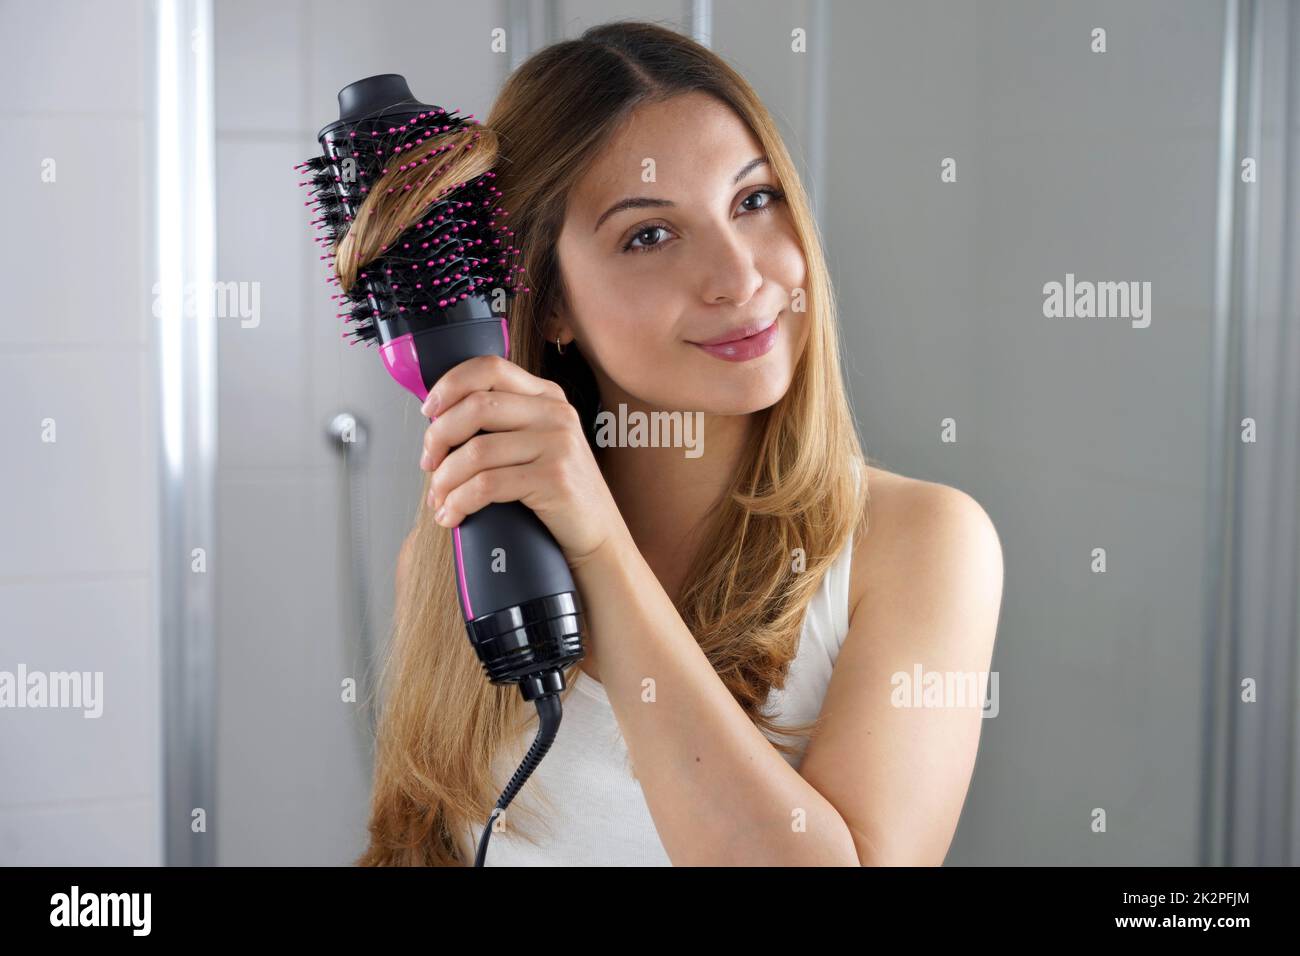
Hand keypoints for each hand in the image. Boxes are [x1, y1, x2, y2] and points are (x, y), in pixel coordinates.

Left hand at [418, 354, 626, 568]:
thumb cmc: (557, 494)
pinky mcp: (554, 479)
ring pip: (476, 451)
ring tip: (439, 499)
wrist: (598, 536)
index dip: (449, 385)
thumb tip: (439, 422)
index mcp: (547, 396)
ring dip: (445, 479)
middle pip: (476, 406)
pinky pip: (487, 485)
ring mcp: (558, 444)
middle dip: (438, 437)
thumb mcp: (536, 445)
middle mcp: (555, 413)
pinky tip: (453, 515)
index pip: (489, 368)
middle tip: (428, 463)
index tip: (428, 412)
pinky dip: (459, 502)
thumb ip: (503, 424)